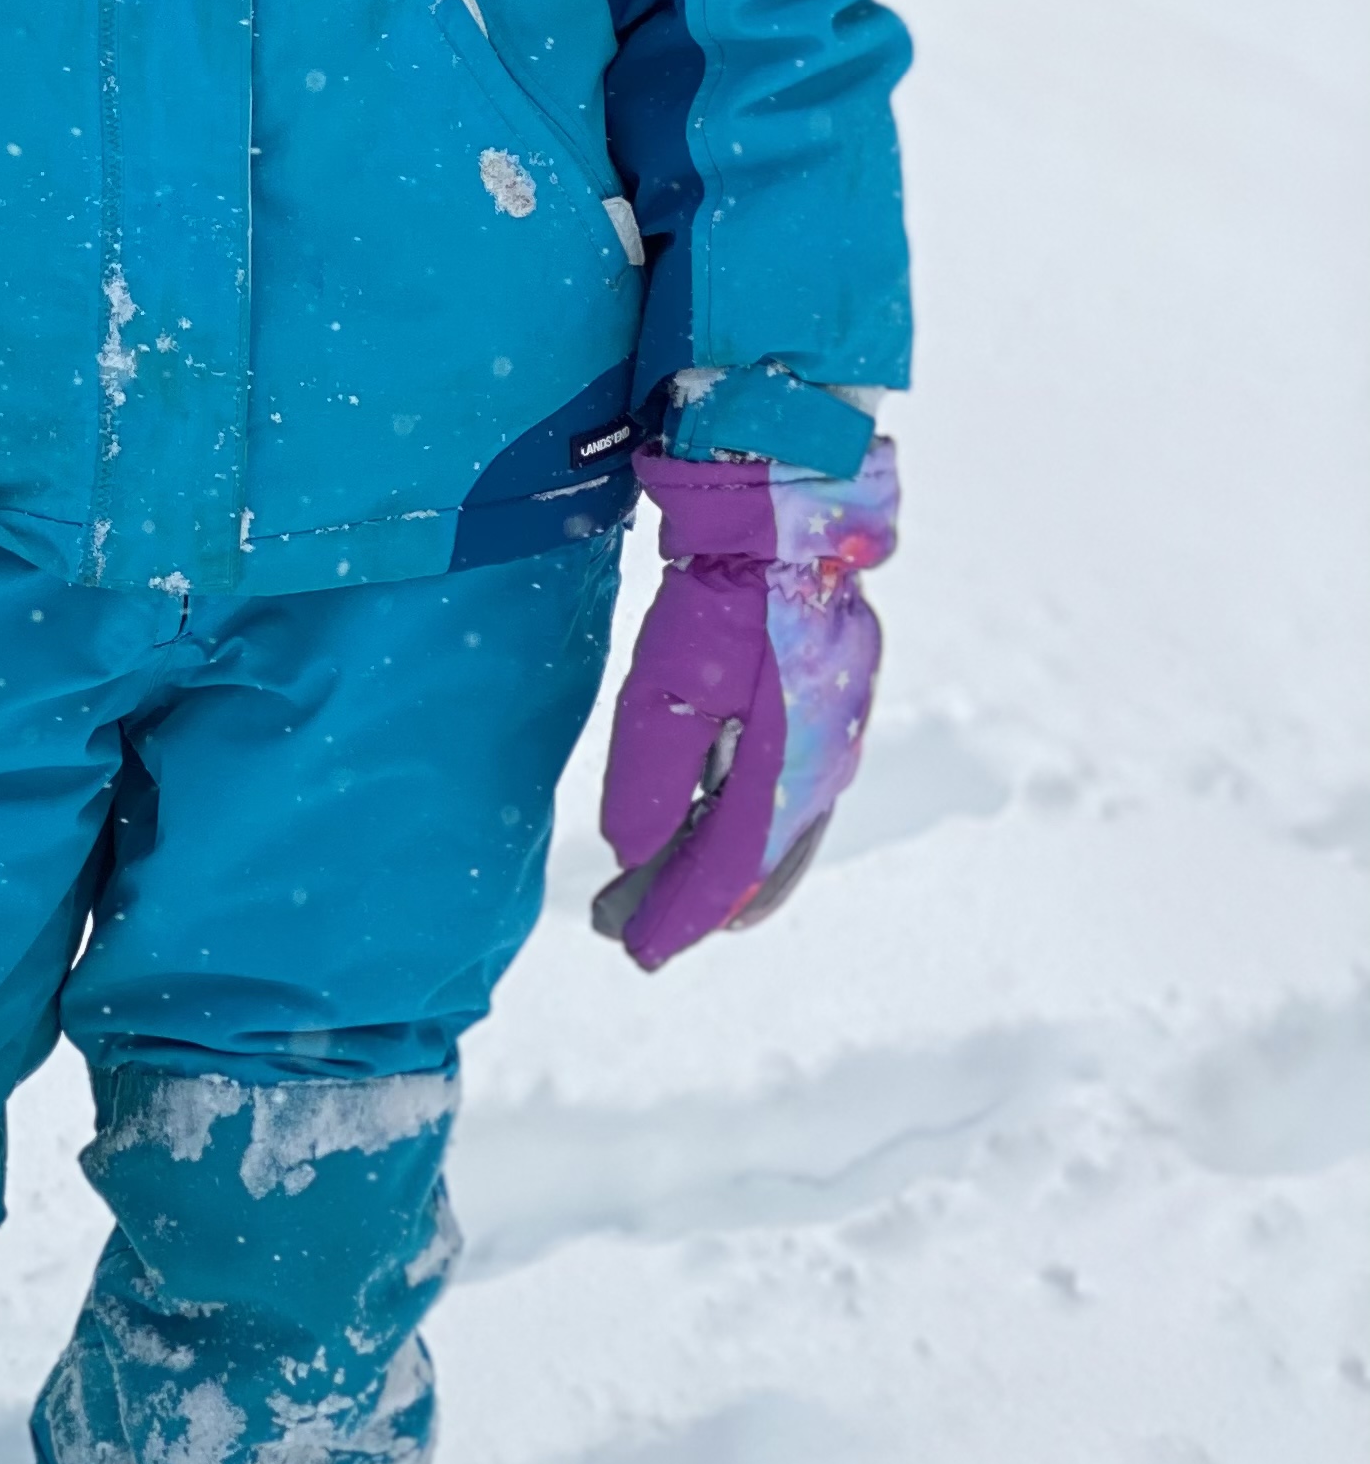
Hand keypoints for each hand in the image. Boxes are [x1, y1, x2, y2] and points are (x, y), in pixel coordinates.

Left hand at [593, 439, 898, 972]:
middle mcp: (819, 767)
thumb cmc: (726, 596)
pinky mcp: (824, 703)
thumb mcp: (670, 688)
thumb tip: (633, 853)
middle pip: (755, 862)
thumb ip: (655, 777)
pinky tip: (719, 827)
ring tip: (666, 894)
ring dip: (719, 865)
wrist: (789, 509)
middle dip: (694, 900)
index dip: (677, 916)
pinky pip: (784, 791)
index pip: (727, 871)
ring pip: (774, 829)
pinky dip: (746, 824)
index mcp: (787, 774)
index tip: (634, 953)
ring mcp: (829, 734)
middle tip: (633, 933)